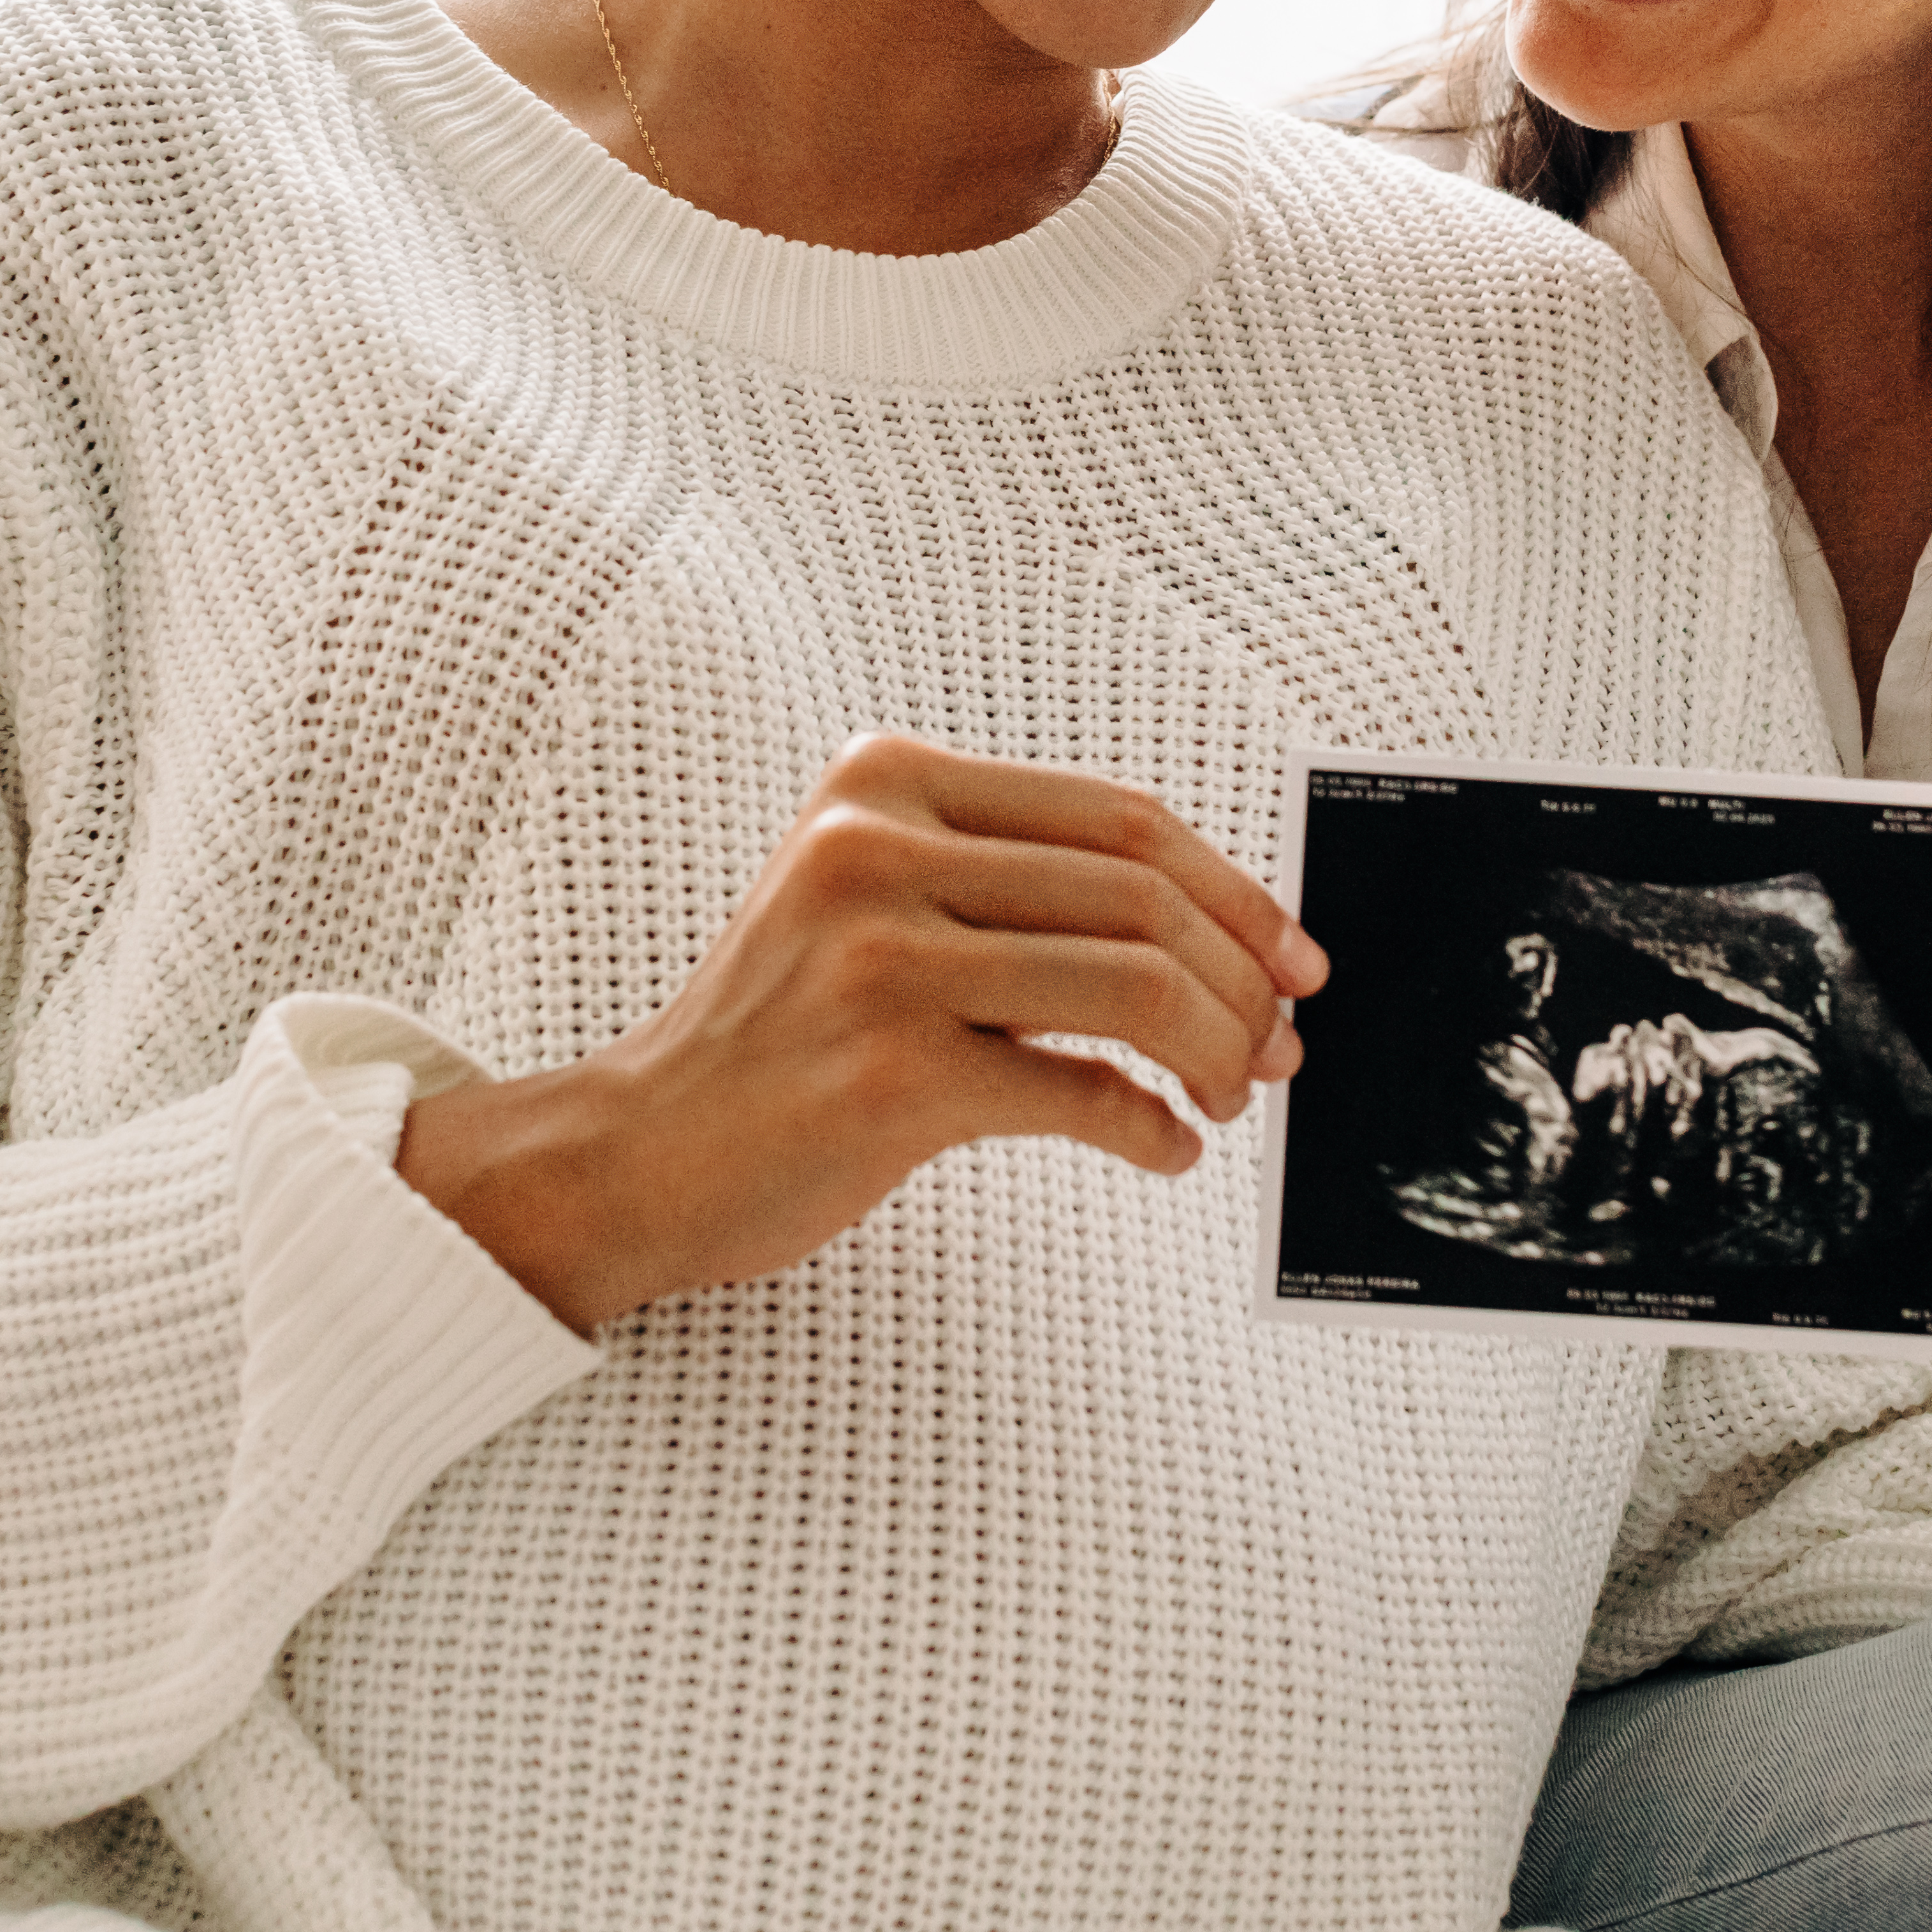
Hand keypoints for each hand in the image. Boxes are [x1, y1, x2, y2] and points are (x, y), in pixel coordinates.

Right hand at [397, 731, 1321, 1329]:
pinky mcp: (886, 1076)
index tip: (1289, 953)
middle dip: (1240, 979)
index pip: (1119, 814)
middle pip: (1138, 896)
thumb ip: (1014, 889)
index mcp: (885, 783)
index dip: (1233, 887)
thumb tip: (1214, 932)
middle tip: (1278, 1043)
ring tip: (1230, 1095)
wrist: (642, 1148)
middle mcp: (875, 850)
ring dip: (1214, 1051)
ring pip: (1128, 987)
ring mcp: (878, 962)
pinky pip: (1078, 1093)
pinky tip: (1162, 1146)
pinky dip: (1147, 1127)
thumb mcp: (875, 903)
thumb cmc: (780, 1036)